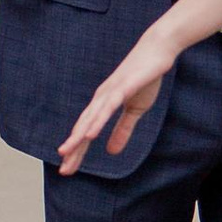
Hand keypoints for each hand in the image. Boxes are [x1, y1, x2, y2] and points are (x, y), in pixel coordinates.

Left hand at [60, 29, 177, 173]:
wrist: (157, 51)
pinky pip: (107, 108)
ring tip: (67, 153)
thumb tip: (112, 151)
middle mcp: (101, 99)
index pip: (86, 132)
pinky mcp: (121, 88)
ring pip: (90, 119)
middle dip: (73, 150)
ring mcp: (110, 92)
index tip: (68, 169)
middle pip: (83, 128)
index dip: (78, 151)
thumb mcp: (135, 110)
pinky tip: (89, 134)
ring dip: (78, 137)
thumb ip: (123, 130)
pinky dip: (97, 121)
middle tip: (64, 170)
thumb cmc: (145, 78)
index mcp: (103, 105)